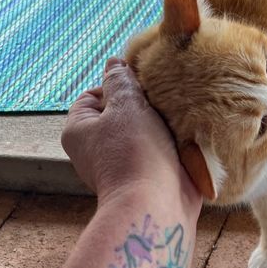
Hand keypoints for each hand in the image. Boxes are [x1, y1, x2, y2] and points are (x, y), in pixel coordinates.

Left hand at [61, 58, 201, 212]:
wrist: (156, 204)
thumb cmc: (134, 153)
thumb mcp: (125, 105)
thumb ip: (120, 81)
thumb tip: (114, 63)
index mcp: (79, 130)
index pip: (93, 95)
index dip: (117, 85)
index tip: (140, 87)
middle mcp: (98, 148)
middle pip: (122, 111)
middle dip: (145, 104)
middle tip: (162, 100)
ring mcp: (125, 162)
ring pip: (146, 129)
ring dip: (164, 122)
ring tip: (177, 119)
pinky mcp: (151, 174)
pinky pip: (162, 148)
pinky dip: (174, 142)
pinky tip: (186, 136)